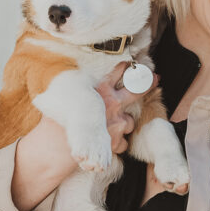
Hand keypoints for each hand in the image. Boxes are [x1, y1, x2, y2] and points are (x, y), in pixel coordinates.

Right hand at [12, 62, 154, 210]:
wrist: (55, 147)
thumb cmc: (57, 122)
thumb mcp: (65, 99)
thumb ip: (80, 92)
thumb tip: (79, 82)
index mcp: (99, 90)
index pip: (116, 72)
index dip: (125, 67)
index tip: (130, 64)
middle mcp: (111, 104)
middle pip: (136, 90)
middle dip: (147, 83)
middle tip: (155, 78)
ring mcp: (116, 123)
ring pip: (130, 122)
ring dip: (123, 124)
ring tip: (109, 128)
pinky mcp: (116, 142)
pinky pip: (123, 143)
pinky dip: (116, 144)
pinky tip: (104, 143)